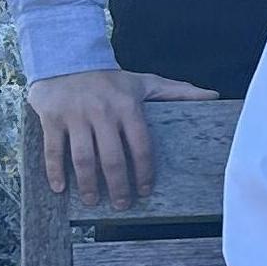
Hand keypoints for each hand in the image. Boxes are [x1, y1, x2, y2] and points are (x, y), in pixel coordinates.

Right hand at [27, 68, 219, 209]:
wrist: (67, 61)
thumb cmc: (111, 80)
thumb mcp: (146, 82)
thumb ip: (178, 91)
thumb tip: (214, 96)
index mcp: (128, 106)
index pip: (141, 145)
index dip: (144, 171)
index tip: (145, 190)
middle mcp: (103, 113)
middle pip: (112, 157)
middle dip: (118, 185)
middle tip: (122, 205)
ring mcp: (76, 116)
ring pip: (83, 158)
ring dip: (88, 184)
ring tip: (93, 201)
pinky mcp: (52, 119)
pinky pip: (54, 150)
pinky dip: (55, 172)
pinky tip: (60, 189)